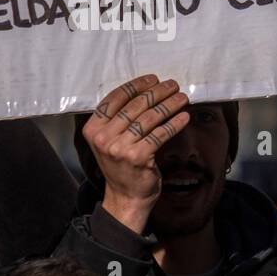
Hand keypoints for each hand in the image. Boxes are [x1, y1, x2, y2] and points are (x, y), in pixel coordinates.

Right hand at [84, 75, 190, 233]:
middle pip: (134, 106)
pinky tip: (184, 117)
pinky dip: (174, 123)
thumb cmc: (122, 165)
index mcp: (92, 129)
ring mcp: (119, 148)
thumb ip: (118, 120)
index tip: (153, 78)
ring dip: (169, 104)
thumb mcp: (109, 141)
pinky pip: (160, 134)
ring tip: (182, 97)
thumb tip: (144, 91)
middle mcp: (102, 137)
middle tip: (173, 85)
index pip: (115, 98)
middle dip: (157, 92)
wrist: (126, 197)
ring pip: (149, 118)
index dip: (136, 85)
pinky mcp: (138, 157)